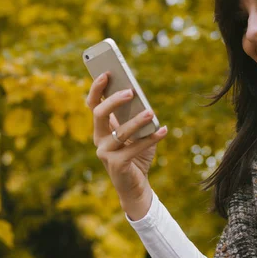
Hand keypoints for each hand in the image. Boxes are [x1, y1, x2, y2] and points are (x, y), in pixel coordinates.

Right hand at [87, 72, 167, 219]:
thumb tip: (143, 99)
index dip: (96, 88)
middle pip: (99, 114)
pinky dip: (151, 139)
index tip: (107, 72)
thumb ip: (136, 116)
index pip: (92, 103)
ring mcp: (105, 152)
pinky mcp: (116, 165)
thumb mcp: (136, 132)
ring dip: (136, 121)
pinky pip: (134, 148)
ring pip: (119, 132)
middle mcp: (98, 138)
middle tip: (130, 91)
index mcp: (100, 127)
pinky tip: (164, 130)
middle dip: (113, 100)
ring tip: (151, 112)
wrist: (136, 185)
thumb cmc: (136, 154)